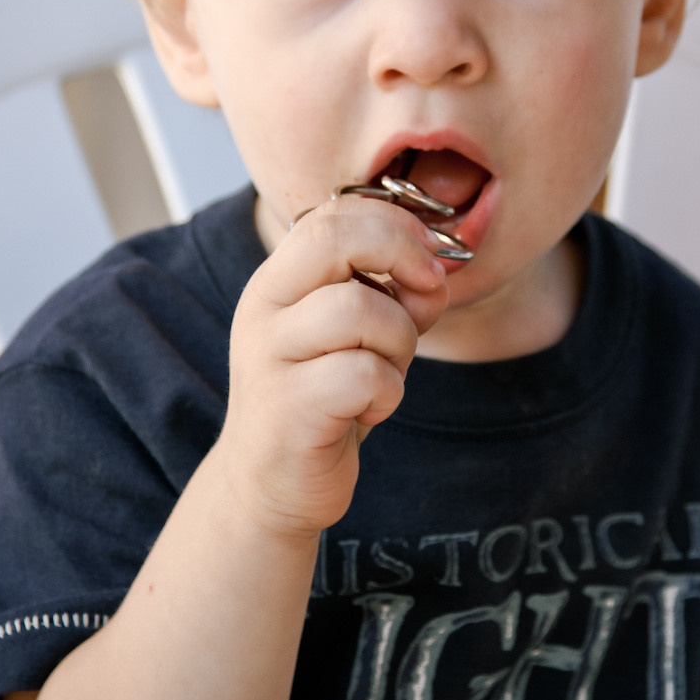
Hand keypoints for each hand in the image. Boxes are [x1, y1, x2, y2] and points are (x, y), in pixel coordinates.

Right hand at [215, 195, 447, 537]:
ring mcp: (271, 357)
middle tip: (427, 288)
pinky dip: (388, 392)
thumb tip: (435, 275)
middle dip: (400, 254)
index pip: (331, 215)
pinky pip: (366, 375)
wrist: (272, 484)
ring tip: (386, 370)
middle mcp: (264, 309)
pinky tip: (371, 410)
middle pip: (335, 240)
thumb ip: (395, 296)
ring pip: (362, 310)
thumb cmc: (324, 400)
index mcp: (278, 281)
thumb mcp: (360, 337)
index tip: (429, 253)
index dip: (393, 222)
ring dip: (400, 339)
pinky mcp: (288, 408)